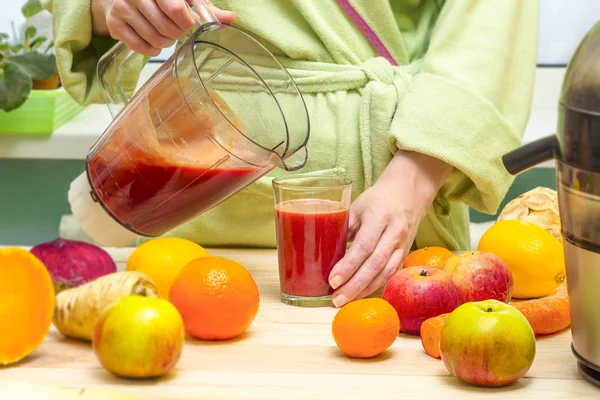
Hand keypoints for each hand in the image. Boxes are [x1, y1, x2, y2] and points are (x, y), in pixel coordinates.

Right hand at [92, 0, 235, 55]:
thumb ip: (206, 9)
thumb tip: (231, 18)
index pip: (176, 9)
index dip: (186, 22)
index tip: (188, 22)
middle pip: (167, 28)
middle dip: (177, 34)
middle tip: (176, 30)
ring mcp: (122, 8)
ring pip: (155, 39)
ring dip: (166, 43)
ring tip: (165, 33)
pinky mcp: (114, 24)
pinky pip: (141, 47)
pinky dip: (152, 50)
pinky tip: (154, 42)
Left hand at [328, 150, 453, 307]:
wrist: (408, 193)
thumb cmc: (376, 200)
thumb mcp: (357, 208)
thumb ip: (344, 229)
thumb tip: (324, 253)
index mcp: (379, 217)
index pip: (363, 246)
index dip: (348, 266)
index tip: (332, 280)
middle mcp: (395, 232)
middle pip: (374, 264)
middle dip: (354, 285)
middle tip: (336, 299)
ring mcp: (403, 244)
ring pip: (384, 273)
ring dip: (363, 290)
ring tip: (344, 300)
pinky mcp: (405, 253)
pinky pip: (390, 274)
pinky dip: (374, 286)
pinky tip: (360, 294)